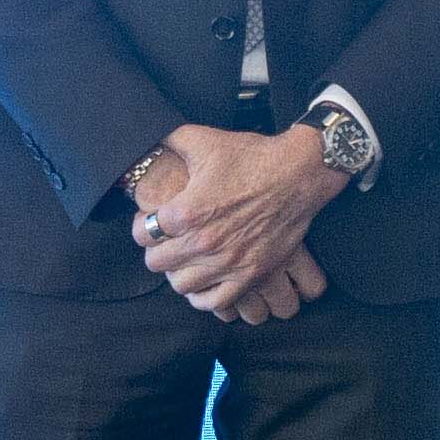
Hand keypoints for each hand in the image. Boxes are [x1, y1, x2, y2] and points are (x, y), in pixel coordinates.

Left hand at [129, 121, 340, 313]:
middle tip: (164, 241)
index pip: (142, 234)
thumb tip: (142, 136)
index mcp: (186, 212)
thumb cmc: (250, 155)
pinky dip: (204, 296)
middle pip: (157, 263)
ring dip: (178, 273)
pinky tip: (203, 283)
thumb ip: (167, 139)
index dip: (142, 226)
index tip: (149, 221)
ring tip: (183, 260)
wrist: (298, 172)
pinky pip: (216, 302)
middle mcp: (203, 242)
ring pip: (182, 285)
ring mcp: (228, 262)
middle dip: (156, 251)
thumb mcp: (202, 139)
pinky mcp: (250, 274)